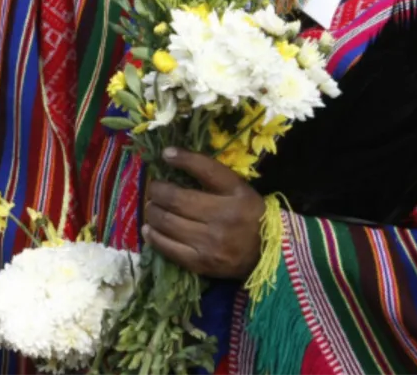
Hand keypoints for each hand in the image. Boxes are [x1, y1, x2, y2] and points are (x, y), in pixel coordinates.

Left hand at [142, 148, 265, 278]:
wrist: (267, 255)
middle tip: (154, 188)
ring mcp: (211, 243)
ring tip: (152, 207)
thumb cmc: (248, 216)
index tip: (166, 154)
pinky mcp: (201, 263)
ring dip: (152, 212)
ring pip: (167, 222)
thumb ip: (212, 174)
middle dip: (157, 191)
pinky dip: (153, 236)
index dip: (183, 159)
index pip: (206, 169)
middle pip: (176, 199)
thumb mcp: (239, 189)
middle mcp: (224, 217)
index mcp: (236, 194)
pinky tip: (149, 229)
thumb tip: (171, 156)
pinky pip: (168, 248)